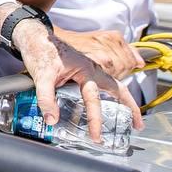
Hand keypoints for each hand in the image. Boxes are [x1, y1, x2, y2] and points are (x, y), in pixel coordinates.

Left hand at [13, 19, 143, 141]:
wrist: (34, 36)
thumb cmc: (40, 51)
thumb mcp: (41, 76)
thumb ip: (46, 98)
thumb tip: (52, 120)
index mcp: (86, 69)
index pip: (93, 99)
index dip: (95, 119)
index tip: (96, 135)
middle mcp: (92, 68)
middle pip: (118, 88)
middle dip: (130, 106)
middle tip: (137, 123)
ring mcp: (90, 68)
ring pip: (113, 84)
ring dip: (123, 99)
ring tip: (130, 116)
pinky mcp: (84, 70)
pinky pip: (102, 83)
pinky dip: (110, 93)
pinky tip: (107, 103)